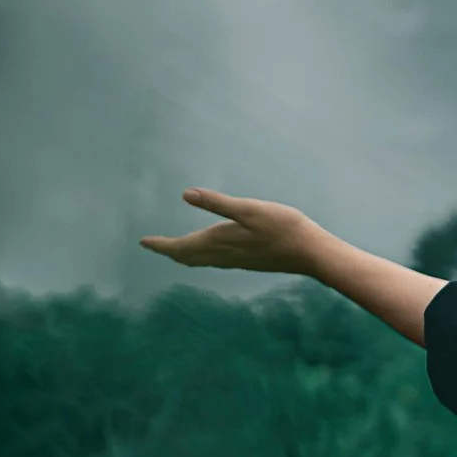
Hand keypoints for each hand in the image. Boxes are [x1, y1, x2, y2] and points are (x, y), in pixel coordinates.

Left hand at [140, 188, 325, 274]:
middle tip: (155, 246)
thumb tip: (185, 195)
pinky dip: (204, 256)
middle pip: (190, 257)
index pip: (182, 247)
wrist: (313, 254)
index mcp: (220, 241)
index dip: (161, 245)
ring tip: (177, 250)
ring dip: (187, 255)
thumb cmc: (284, 228)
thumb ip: (217, 202)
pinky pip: (217, 261)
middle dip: (171, 251)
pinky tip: (211, 252)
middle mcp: (225, 254)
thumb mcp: (249, 209)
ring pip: (204, 260)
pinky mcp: (250, 261)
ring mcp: (238, 260)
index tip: (143, 242)